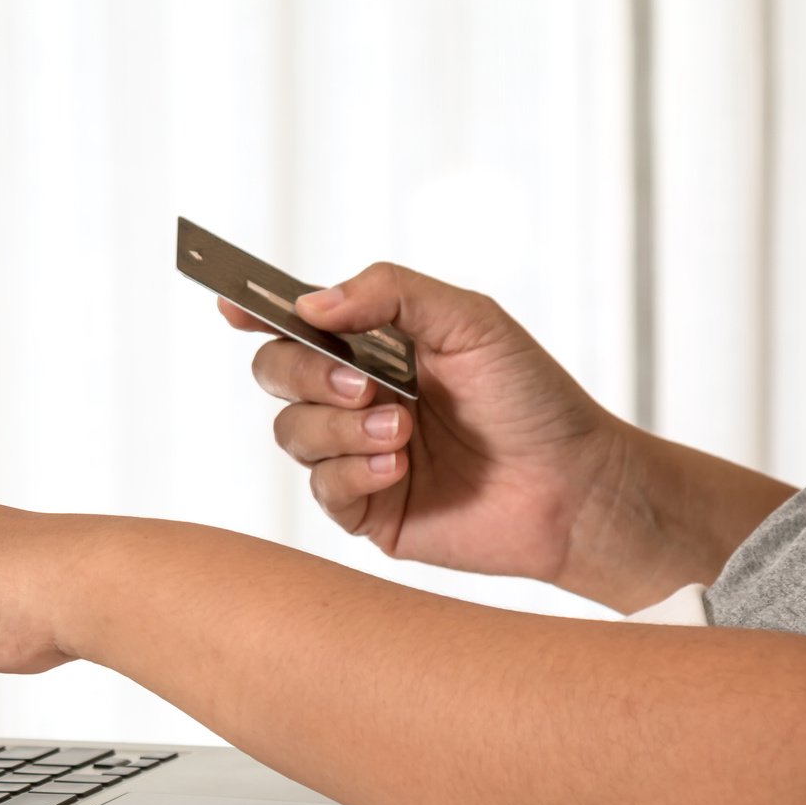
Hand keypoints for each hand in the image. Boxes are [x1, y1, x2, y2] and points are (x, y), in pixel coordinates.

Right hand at [220, 263, 626, 585]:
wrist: (575, 488)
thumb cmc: (532, 400)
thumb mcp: (469, 321)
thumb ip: (390, 294)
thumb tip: (309, 305)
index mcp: (377, 348)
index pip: (300, 324)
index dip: (257, 312)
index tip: (230, 303)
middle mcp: (357, 399)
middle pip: (277, 373)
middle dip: (305, 374)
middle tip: (362, 385)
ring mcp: (356, 455)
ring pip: (291, 432)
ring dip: (341, 428)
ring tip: (402, 432)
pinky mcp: (366, 510)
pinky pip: (322, 486)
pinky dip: (353, 471)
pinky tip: (399, 467)